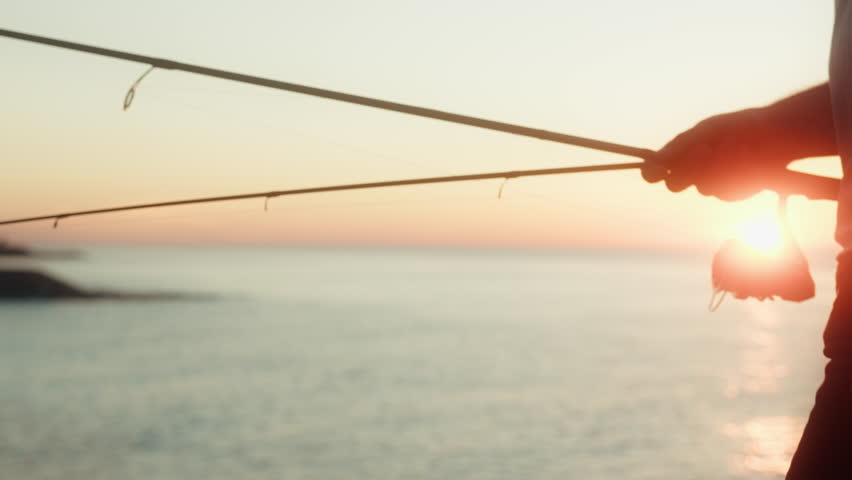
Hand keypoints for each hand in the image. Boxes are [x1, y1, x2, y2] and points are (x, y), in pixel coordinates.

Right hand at [642, 108, 794, 200]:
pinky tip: (747, 168)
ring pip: (703, 188)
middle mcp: (694, 168)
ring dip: (717, 173)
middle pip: (675, 184)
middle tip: (702, 160)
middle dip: (685, 175)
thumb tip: (656, 159)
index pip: (657, 166)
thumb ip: (679, 147)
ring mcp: (712, 181)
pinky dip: (735, 181)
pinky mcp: (731, 190)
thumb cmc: (737, 129)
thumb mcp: (705, 132)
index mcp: (683, 151)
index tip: (653, 172)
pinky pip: (724, 193)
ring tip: (736, 156)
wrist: (776, 137)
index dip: (652, 171)